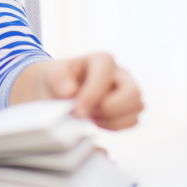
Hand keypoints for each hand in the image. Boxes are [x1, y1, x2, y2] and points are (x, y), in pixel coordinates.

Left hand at [11, 53, 143, 130]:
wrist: (54, 91)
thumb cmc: (54, 80)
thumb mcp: (49, 74)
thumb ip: (57, 78)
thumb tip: (70, 92)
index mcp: (101, 60)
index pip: (106, 74)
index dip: (93, 94)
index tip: (77, 111)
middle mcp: (119, 73)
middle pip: (133, 92)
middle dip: (111, 109)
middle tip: (87, 115)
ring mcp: (127, 91)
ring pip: (136, 108)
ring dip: (112, 119)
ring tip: (89, 116)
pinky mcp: (128, 107)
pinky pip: (133, 121)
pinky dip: (114, 126)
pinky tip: (96, 120)